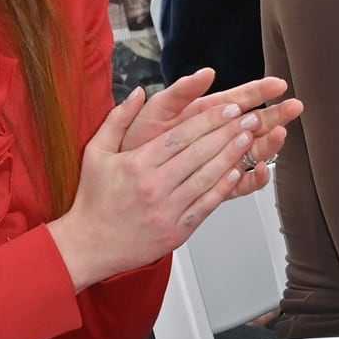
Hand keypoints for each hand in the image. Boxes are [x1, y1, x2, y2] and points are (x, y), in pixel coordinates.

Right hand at [47, 81, 300, 288]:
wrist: (89, 246)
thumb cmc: (93, 199)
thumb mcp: (96, 152)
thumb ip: (118, 119)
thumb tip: (139, 92)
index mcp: (137, 164)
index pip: (181, 136)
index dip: (209, 120)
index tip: (229, 107)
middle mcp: (154, 186)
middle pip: (200, 153)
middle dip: (228, 132)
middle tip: (249, 118)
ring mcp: (167, 210)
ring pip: (207, 177)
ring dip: (232, 156)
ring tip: (249, 139)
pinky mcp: (176, 231)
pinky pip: (206, 205)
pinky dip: (223, 187)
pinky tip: (237, 172)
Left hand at [121, 69, 302, 174]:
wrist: (123, 185)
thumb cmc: (134, 145)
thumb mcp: (153, 113)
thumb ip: (178, 93)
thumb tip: (205, 73)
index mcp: (201, 114)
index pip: (237, 98)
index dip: (259, 90)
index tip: (277, 84)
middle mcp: (213, 136)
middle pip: (252, 122)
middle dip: (275, 114)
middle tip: (294, 107)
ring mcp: (217, 160)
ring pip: (251, 150)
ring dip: (269, 143)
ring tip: (279, 137)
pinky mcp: (215, 185)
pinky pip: (241, 182)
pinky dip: (254, 178)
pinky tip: (262, 170)